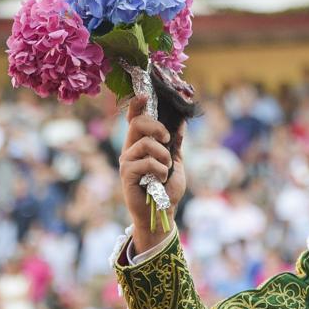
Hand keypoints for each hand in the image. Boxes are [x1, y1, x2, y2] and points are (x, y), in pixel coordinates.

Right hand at [119, 94, 186, 253]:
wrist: (163, 213)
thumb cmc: (167, 189)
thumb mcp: (176, 161)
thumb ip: (175, 142)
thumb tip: (181, 121)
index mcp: (141, 145)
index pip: (134, 120)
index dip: (137, 106)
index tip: (144, 95)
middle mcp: (130, 150)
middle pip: (137, 124)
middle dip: (156, 127)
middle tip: (166, 139)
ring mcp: (127, 163)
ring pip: (145, 143)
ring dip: (163, 156)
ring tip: (165, 169)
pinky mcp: (126, 176)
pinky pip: (146, 162)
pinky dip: (159, 169)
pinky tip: (160, 180)